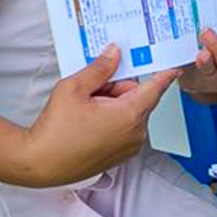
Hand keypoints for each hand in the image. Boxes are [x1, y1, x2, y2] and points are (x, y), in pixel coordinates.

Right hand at [19, 45, 179, 186]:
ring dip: (113, 104)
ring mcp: (130, 146)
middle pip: (137, 97)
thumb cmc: (56, 130)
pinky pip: (124, 127)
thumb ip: (100, 68)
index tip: (176, 63)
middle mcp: (136, 133)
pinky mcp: (121, 154)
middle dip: (117, 88)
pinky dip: (111, 119)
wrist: (40, 163)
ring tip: (85, 109)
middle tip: (91, 91)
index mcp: (130, 115)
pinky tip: (89, 122)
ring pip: (130, 111)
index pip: (156, 87)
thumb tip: (115, 53)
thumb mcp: (74, 88)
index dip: (165, 72)